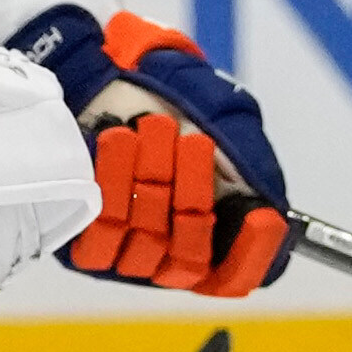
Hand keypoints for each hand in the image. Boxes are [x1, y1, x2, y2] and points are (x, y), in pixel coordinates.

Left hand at [16, 7, 292, 295]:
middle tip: (191, 141)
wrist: (116, 74)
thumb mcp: (227, 123)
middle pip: (191, 256)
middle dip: (194, 192)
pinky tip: (120, 143)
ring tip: (153, 126)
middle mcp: (170, 254)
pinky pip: (101, 236)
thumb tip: (267, 209)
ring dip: (154, 179)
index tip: (261, 217)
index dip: (251, 254)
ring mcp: (127, 251)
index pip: (233, 277)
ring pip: (148, 241)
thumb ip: (248, 163)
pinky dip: (115, 186)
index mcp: (211, 237)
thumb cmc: (180, 104)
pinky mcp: (84, 239)